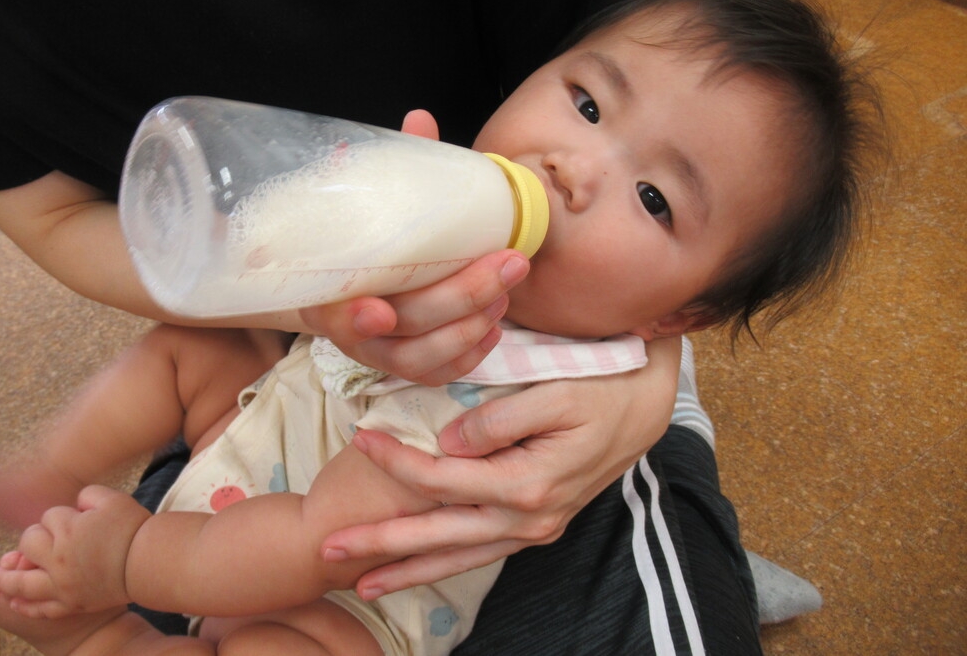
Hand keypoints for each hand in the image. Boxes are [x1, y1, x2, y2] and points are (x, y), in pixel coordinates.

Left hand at [0, 485, 149, 617]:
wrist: (149, 562)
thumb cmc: (133, 528)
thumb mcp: (114, 499)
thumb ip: (88, 494)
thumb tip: (76, 504)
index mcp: (68, 530)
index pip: (49, 517)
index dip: (61, 515)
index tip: (75, 519)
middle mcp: (59, 558)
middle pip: (28, 544)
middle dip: (34, 539)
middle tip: (45, 540)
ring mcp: (62, 585)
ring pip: (21, 583)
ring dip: (5, 579)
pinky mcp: (70, 604)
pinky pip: (40, 608)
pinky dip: (25, 605)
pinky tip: (16, 601)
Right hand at [296, 110, 529, 385]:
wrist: (337, 282)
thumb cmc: (357, 239)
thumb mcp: (365, 203)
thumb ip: (394, 167)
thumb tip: (420, 120)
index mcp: (327, 290)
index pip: (335, 313)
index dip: (355, 317)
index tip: (378, 311)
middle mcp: (350, 330)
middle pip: (405, 329)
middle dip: (462, 298)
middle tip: (509, 264)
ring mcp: (377, 353)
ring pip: (424, 358)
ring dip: (471, 328)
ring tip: (506, 293)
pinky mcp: (403, 367)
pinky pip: (438, 375)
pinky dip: (469, 356)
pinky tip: (494, 328)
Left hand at [321, 336, 680, 597]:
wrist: (645, 407)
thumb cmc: (601, 389)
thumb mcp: (555, 392)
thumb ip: (499, 419)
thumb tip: (447, 445)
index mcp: (527, 484)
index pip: (441, 479)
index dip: (395, 462)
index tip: (357, 439)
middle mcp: (528, 519)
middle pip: (440, 536)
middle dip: (382, 546)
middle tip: (329, 552)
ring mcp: (534, 529)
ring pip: (459, 557)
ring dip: (409, 570)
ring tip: (362, 585)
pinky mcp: (537, 526)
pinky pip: (481, 552)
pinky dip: (445, 563)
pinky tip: (418, 569)